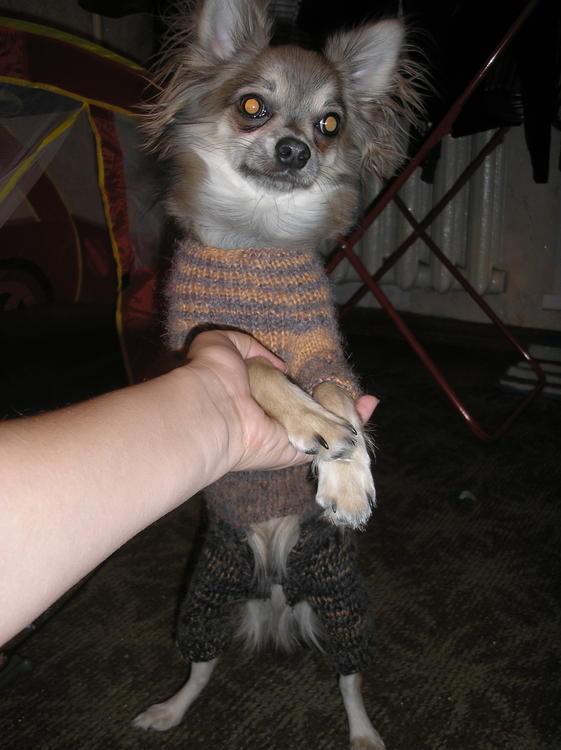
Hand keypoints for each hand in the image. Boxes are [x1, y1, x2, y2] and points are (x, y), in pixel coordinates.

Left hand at [184, 330, 377, 473]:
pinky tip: (369, 405)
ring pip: (323, 424)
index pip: (284, 389)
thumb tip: (279, 365)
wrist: (214, 407)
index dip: (302, 381)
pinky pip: (331, 438)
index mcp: (254, 394)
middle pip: (307, 409)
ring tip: (367, 398)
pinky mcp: (301, 448)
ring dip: (346, 412)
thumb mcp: (221, 343)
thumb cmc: (213, 374)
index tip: (321, 372)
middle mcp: (272, 416)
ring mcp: (287, 434)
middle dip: (329, 400)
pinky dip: (353, 424)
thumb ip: (246, 344)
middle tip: (349, 387)